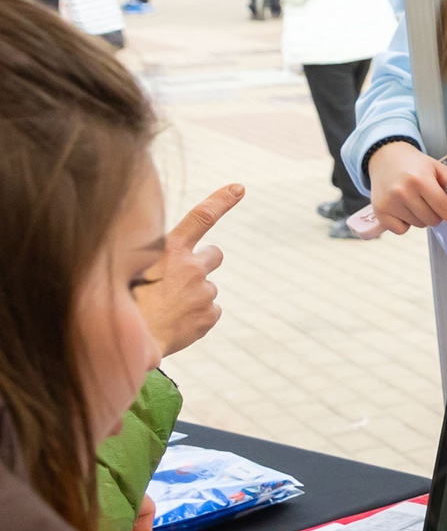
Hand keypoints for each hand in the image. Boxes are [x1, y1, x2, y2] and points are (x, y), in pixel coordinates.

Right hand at [137, 183, 244, 355]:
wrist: (129, 342)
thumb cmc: (122, 303)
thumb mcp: (130, 269)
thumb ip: (154, 259)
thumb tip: (162, 259)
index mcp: (168, 250)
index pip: (201, 217)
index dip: (221, 200)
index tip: (239, 188)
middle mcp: (192, 266)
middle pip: (214, 255)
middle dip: (203, 263)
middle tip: (180, 280)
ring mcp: (204, 291)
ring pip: (207, 287)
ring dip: (193, 294)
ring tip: (168, 308)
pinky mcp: (211, 314)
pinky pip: (210, 310)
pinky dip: (197, 315)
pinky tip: (176, 322)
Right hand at [367, 140, 446, 238]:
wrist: (385, 157)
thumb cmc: (414, 164)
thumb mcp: (436, 167)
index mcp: (420, 179)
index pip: (445, 207)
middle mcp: (403, 192)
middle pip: (433, 220)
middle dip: (436, 213)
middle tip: (429, 198)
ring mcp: (389, 203)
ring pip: (419, 225)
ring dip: (421, 217)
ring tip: (414, 199)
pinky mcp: (379, 212)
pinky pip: (401, 230)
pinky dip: (405, 223)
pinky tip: (402, 207)